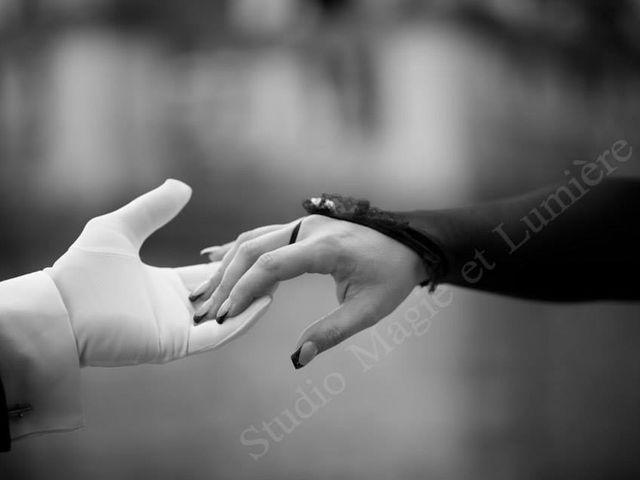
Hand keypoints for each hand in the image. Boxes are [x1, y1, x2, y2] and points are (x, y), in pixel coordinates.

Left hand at [45, 179, 270, 366]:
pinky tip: (267, 299)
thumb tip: (183, 186)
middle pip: (223, 295)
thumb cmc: (84, 269)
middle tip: (280, 264)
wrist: (61, 307)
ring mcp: (178, 329)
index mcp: (164, 286)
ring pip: (228, 316)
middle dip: (249, 282)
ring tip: (283, 280)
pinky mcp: (178, 344)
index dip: (232, 263)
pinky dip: (244, 319)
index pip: (208, 275)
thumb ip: (153, 208)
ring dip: (253, 300)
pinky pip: (219, 334)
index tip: (256, 250)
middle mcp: (175, 310)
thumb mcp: (121, 227)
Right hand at [190, 215, 425, 367]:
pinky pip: (262, 236)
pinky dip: (239, 251)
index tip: (225, 314)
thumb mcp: (368, 310)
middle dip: (226, 280)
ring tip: (206, 292)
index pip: (271, 264)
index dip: (243, 290)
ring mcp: (304, 224)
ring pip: (253, 239)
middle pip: (253, 248)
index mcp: (326, 247)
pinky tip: (216, 261)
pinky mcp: (302, 228)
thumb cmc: (391, 277)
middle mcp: (309, 229)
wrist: (408, 245)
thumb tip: (299, 358)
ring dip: (228, 265)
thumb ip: (333, 331)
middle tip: (208, 309)